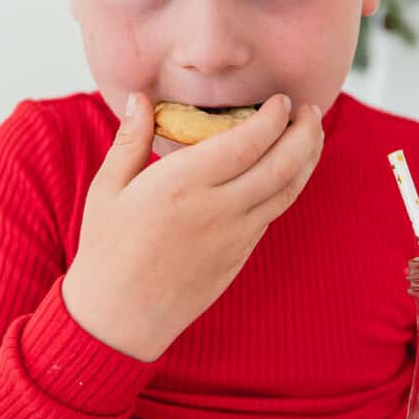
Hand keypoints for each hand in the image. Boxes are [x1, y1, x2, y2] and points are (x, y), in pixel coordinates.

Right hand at [61, 92, 323, 360]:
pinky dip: (289, 186)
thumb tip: (141, 98)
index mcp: (181, 185)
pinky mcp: (240, 256)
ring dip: (307, 159)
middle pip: (280, 165)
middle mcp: (216, 209)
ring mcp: (233, 236)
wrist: (119, 320)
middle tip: (310, 110)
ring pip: (286, 191)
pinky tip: (288, 171)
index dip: (273, 118)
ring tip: (312, 134)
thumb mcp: (108, 189)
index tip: (281, 100)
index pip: (246, 143)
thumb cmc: (107, 251)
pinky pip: (273, 213)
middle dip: (304, 133)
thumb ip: (130, 139)